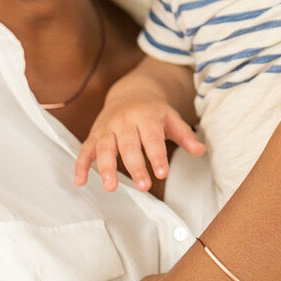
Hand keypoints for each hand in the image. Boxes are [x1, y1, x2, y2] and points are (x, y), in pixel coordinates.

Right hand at [74, 91, 204, 191]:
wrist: (130, 92)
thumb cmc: (153, 111)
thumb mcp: (171, 118)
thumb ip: (185, 135)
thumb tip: (200, 150)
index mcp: (145, 115)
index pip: (152, 138)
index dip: (157, 156)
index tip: (162, 173)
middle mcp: (124, 120)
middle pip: (128, 145)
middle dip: (135, 166)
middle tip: (143, 186)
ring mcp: (107, 127)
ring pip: (104, 148)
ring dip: (106, 168)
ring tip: (110, 187)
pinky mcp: (94, 134)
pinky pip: (85, 150)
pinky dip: (81, 165)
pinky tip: (80, 182)